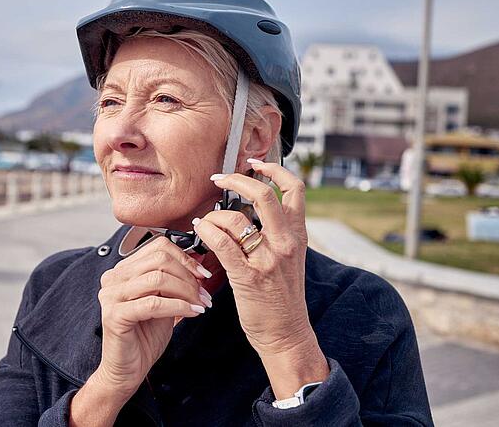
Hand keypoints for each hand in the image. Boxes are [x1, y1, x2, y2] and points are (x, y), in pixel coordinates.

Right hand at [94, 236, 210, 398]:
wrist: (128, 369)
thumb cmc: (145, 336)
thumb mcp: (163, 301)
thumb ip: (173, 281)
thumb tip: (198, 264)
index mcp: (124, 270)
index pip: (158, 246)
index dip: (185, 257)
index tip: (203, 274)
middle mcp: (113, 278)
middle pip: (159, 260)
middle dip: (188, 276)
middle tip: (204, 293)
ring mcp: (111, 295)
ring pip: (158, 279)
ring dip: (186, 291)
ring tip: (200, 304)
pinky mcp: (115, 315)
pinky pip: (153, 303)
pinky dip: (178, 306)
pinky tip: (192, 313)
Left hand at [192, 160, 311, 355]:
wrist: (286, 334)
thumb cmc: (282, 296)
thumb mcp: (290, 259)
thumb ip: (278, 233)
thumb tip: (251, 209)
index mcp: (298, 236)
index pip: (295, 190)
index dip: (274, 169)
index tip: (255, 164)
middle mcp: (286, 244)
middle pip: (263, 195)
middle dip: (237, 180)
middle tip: (219, 178)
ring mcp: (267, 260)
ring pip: (236, 219)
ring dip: (214, 215)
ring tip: (205, 220)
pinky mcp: (247, 277)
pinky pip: (221, 243)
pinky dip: (206, 231)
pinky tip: (200, 230)